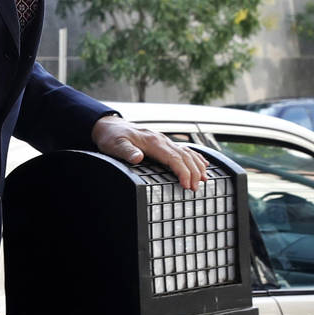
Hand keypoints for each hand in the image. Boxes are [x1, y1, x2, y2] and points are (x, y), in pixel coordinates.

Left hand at [90, 116, 207, 189]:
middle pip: (184, 156)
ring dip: (197, 166)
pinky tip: (203, 164)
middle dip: (193, 172)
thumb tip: (138, 157)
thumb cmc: (112, 137)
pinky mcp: (163, 143)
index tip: (187, 184)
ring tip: (204, 180)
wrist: (109, 126)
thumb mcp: (115, 145)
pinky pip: (184, 149)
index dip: (182, 171)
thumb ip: (127, 152)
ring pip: (187, 152)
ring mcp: (163, 141)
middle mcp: (161, 140)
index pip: (174, 157)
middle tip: (196, 188)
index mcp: (152, 142)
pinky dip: (195, 157)